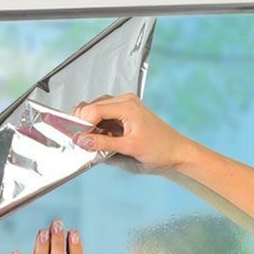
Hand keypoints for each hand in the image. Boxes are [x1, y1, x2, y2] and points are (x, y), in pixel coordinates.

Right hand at [70, 92, 193, 169]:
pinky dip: (100, 126)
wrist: (177, 152)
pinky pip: (106, 115)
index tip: (75, 138)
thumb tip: (82, 140)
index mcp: (127, 105)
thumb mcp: (130, 147)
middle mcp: (125, 101)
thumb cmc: (160, 148)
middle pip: (93, 107)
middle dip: (84, 123)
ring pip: (98, 110)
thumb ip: (104, 143)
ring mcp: (126, 106)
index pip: (94, 109)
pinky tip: (100, 138)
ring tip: (89, 140)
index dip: (82, 123)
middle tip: (79, 140)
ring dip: (91, 125)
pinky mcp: (127, 114)